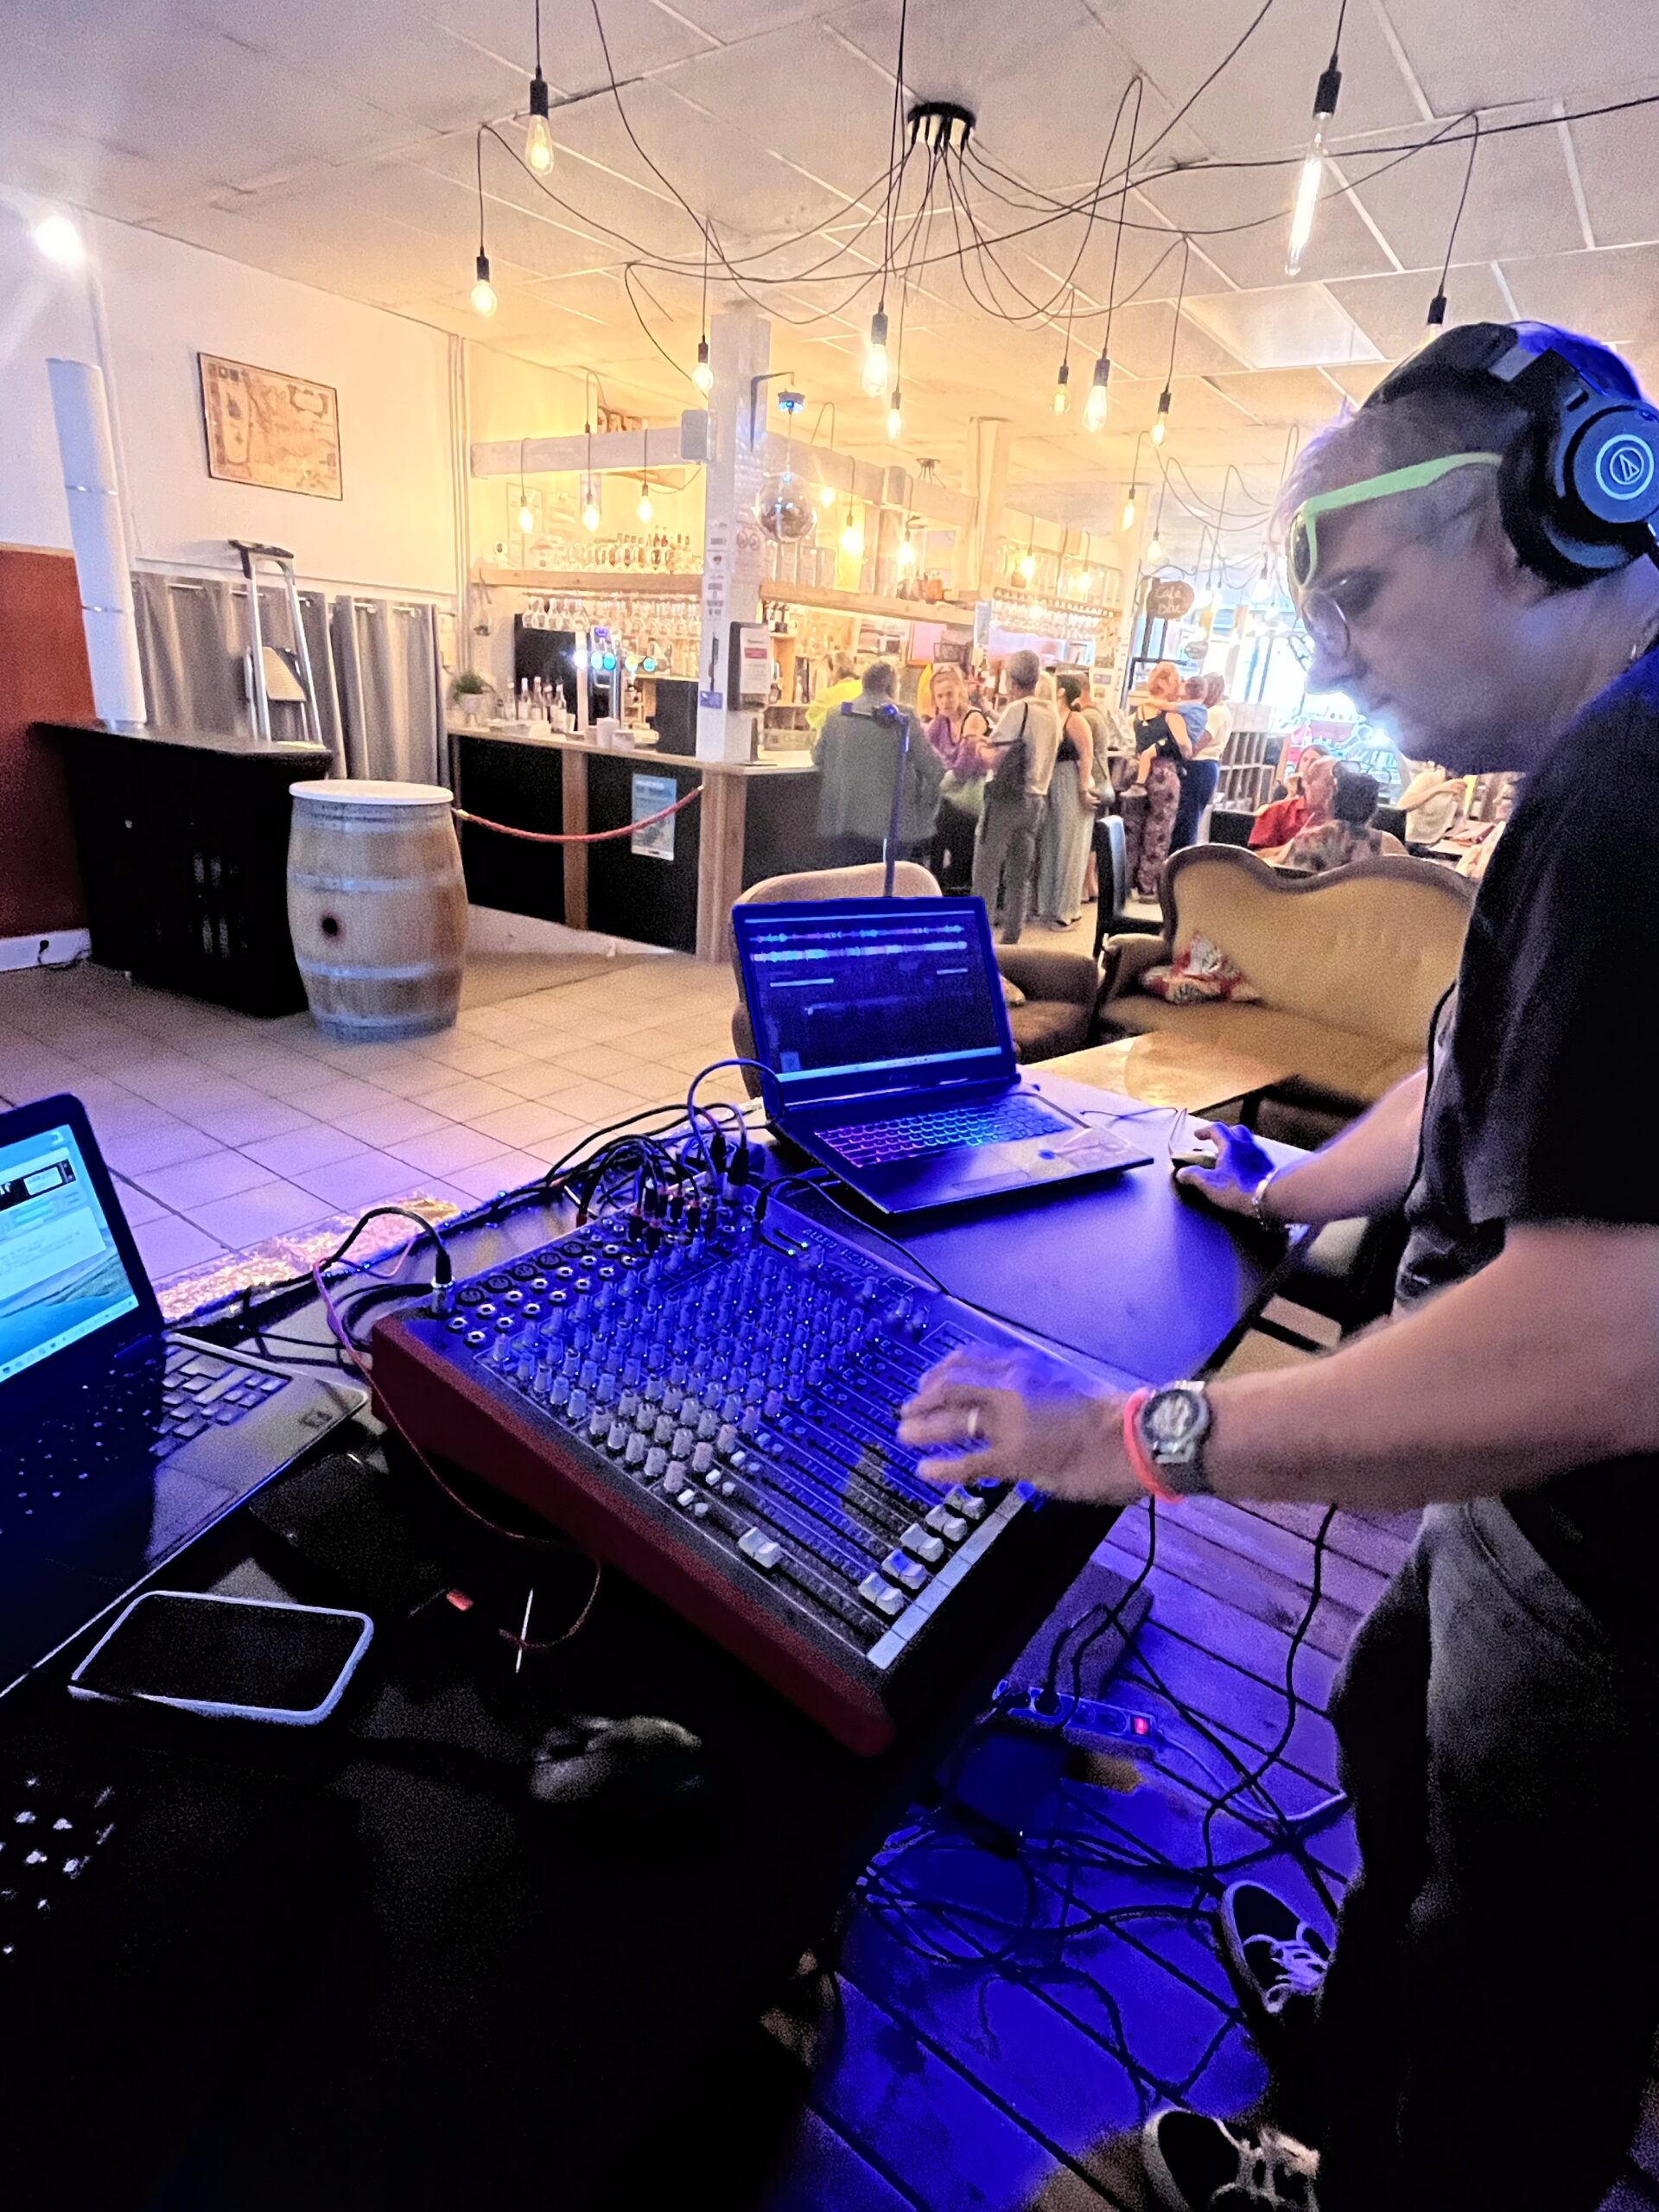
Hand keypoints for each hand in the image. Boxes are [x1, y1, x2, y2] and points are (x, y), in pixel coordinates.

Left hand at [898, 1346, 1139, 1504]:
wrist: (1132, 1434)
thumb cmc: (1110, 1414)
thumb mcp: (1064, 1384)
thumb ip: (1034, 1391)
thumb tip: (1015, 1409)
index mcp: (1024, 1365)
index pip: (970, 1360)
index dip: (941, 1373)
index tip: (928, 1382)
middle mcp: (1010, 1385)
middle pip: (952, 1388)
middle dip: (924, 1400)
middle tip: (906, 1411)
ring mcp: (1009, 1421)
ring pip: (954, 1421)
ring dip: (925, 1429)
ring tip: (905, 1435)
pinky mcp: (1014, 1456)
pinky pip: (969, 1462)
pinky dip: (944, 1468)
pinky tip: (926, 1472)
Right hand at [1174, 1120, 1275, 1218]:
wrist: (1270, 1199)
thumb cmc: (1241, 1190)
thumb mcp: (1209, 1184)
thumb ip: (1193, 1176)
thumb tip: (1182, 1174)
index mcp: (1231, 1145)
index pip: (1216, 1129)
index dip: (1205, 1131)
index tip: (1198, 1135)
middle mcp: (1247, 1146)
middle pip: (1236, 1130)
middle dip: (1225, 1133)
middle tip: (1216, 1142)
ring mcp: (1260, 1155)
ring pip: (1248, 1143)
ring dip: (1237, 1146)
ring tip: (1229, 1158)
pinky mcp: (1269, 1167)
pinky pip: (1256, 1157)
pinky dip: (1247, 1159)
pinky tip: (1243, 1171)